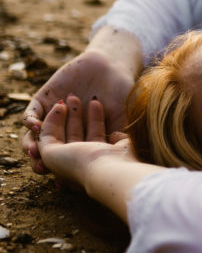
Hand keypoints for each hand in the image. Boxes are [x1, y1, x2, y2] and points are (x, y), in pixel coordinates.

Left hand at [22, 28, 140, 173]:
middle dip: (42, 162)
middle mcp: (64, 131)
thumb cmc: (119, 98)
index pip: (67, 161)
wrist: (113, 69)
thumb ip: (112, 143)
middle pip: (47, 152)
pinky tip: (36, 126)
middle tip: (42, 167)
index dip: (61, 174)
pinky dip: (30, 121)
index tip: (60, 182)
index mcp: (83, 141)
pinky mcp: (43, 99)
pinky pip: (30, 114)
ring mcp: (52, 116)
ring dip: (31, 144)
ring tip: (35, 150)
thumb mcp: (119, 125)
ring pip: (34, 136)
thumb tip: (108, 170)